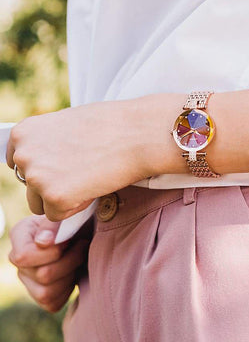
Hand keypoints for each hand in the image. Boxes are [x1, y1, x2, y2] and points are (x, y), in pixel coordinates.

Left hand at [6, 96, 184, 220]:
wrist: (137, 133)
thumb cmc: (110, 126)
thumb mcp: (67, 125)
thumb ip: (47, 144)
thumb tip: (43, 165)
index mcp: (23, 133)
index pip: (18, 164)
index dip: (44, 169)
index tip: (63, 167)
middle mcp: (23, 154)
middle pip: (29, 186)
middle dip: (52, 186)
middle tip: (82, 172)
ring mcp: (36, 176)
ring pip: (40, 204)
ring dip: (62, 199)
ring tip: (88, 179)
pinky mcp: (54, 197)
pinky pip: (57, 216)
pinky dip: (75, 208)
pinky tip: (92, 187)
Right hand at [9, 215, 92, 311]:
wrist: (90, 231)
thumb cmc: (78, 220)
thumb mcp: (68, 216)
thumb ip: (54, 225)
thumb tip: (42, 242)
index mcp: (21, 234)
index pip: (23, 256)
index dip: (51, 252)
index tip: (69, 240)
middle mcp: (19, 260)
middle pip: (42, 275)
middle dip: (70, 261)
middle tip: (83, 246)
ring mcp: (28, 280)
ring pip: (46, 293)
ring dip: (71, 276)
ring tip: (80, 259)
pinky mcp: (41, 296)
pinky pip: (52, 303)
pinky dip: (69, 290)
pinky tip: (75, 273)